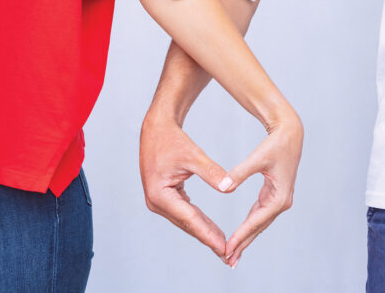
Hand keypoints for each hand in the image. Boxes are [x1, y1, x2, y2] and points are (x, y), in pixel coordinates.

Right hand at [139, 111, 228, 260]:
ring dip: (203, 231)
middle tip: (228, 254)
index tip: (224, 248)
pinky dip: (197, 220)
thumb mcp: (193, 155)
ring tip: (222, 245)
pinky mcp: (162, 196)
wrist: (156, 128)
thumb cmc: (172, 140)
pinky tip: (210, 228)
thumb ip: (211, 172)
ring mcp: (157, 200)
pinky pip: (183, 212)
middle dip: (207, 238)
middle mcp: (155, 202)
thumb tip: (228, 189)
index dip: (208, 234)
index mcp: (160, 194)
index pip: (190, 219)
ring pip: (185, 220)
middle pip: (187, 224)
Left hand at [221, 113, 303, 267]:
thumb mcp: (257, 158)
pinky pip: (260, 214)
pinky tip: (242, 233)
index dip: (241, 235)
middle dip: (244, 243)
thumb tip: (223, 187)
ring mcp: (279, 199)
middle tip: (228, 260)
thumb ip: (240, 173)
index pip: (256, 221)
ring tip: (233, 252)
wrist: (290, 134)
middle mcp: (281, 202)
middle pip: (259, 227)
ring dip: (247, 237)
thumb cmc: (275, 144)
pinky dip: (250, 224)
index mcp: (279, 197)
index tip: (228, 248)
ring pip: (259, 222)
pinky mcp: (274, 194)